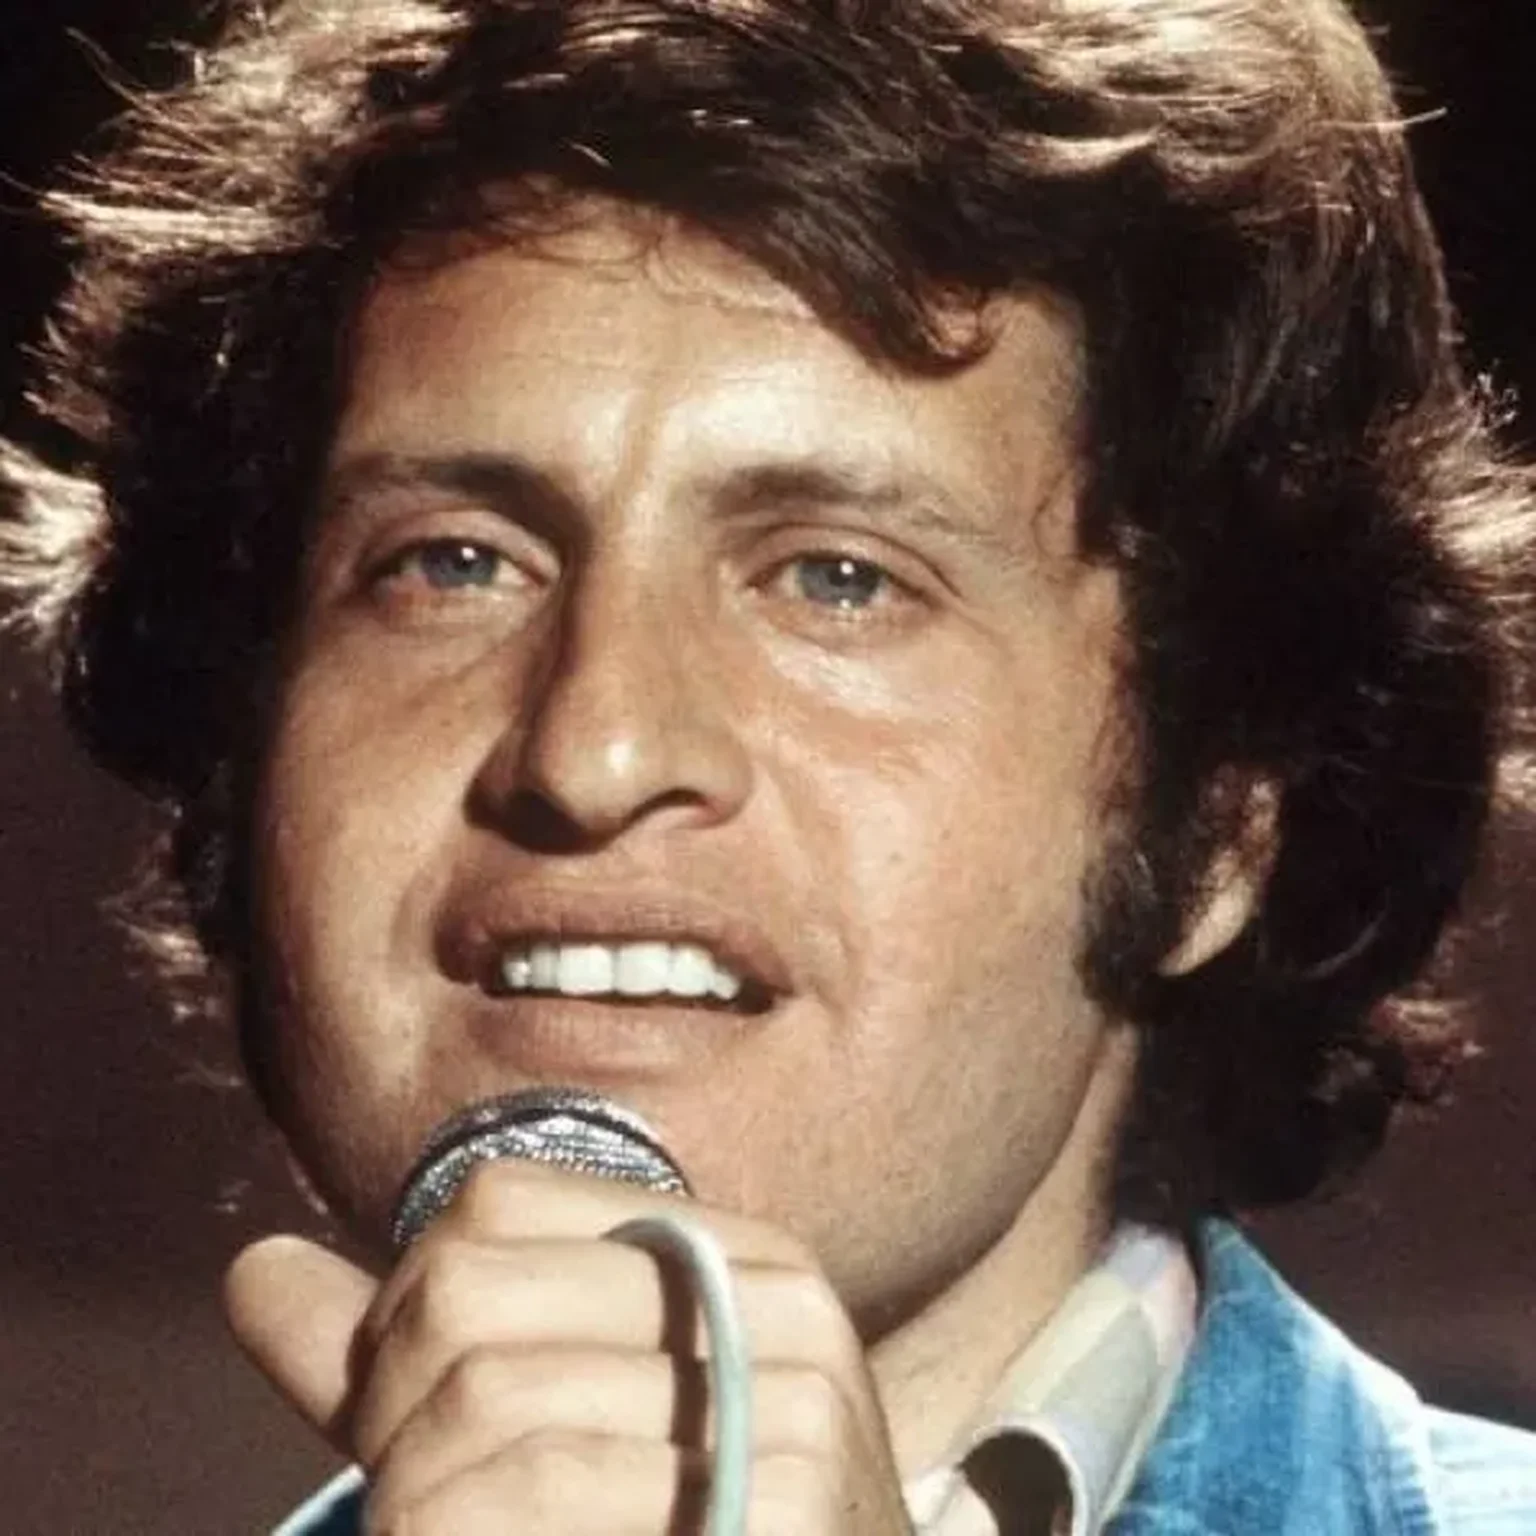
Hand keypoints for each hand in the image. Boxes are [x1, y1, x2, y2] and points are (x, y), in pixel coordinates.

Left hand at [225, 1162, 913, 1534]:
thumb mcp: (562, 1424)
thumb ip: (410, 1356)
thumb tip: (250, 1267)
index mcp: (729, 1249)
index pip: (493, 1206)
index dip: (402, 1303)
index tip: (400, 1409)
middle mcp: (770, 1300)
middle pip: (471, 1298)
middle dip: (388, 1417)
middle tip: (402, 1508)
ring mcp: (790, 1402)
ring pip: (487, 1407)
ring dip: (411, 1507)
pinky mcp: (779, 1507)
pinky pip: (538, 1497)